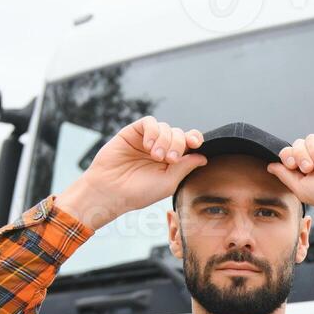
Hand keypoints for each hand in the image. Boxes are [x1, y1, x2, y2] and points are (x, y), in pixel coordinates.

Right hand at [55, 116, 206, 229]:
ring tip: (155, 156)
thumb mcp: (168, 182)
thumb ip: (185, 167)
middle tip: (170, 159)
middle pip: (179, 134)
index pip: (189, 144)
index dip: (195, 139)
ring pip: (166, 127)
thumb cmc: (139, 192)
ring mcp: (148, 140)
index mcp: (172, 161)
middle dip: (178, 144)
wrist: (110, 191)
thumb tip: (203, 156)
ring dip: (165, 140)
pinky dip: (153, 131)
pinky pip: (149, 122)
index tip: (195, 143)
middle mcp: (162, 148)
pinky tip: (148, 146)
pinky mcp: (133, 132)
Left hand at [265, 129, 313, 227]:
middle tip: (310, 169)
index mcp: (306, 170)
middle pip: (297, 144)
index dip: (287, 156)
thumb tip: (269, 165)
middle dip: (301, 156)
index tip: (293, 165)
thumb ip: (284, 175)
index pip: (288, 154)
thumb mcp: (302, 189)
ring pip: (310, 138)